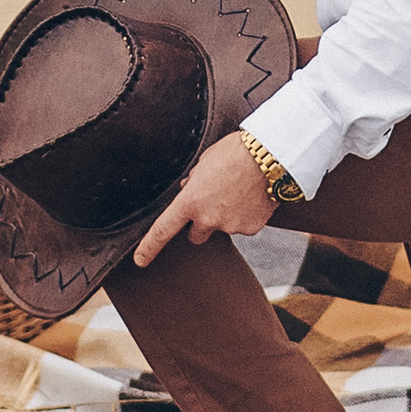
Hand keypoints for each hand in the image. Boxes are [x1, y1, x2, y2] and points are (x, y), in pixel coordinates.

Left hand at [133, 131, 272, 267]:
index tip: (140, 259)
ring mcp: (230, 226)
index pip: (164, 229)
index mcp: (191, 201)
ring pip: (222, 227)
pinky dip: (246, 215)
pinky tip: (252, 197)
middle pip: (196, 235)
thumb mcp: (205, 161)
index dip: (149, 246)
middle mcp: (208, 219)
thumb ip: (194, 181)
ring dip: (226, 216)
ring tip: (239, 190)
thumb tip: (189, 188)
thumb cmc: (235, 152)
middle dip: (201, 223)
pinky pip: (244, 225)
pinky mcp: (250, 228)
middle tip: (214, 202)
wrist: (270, 156)